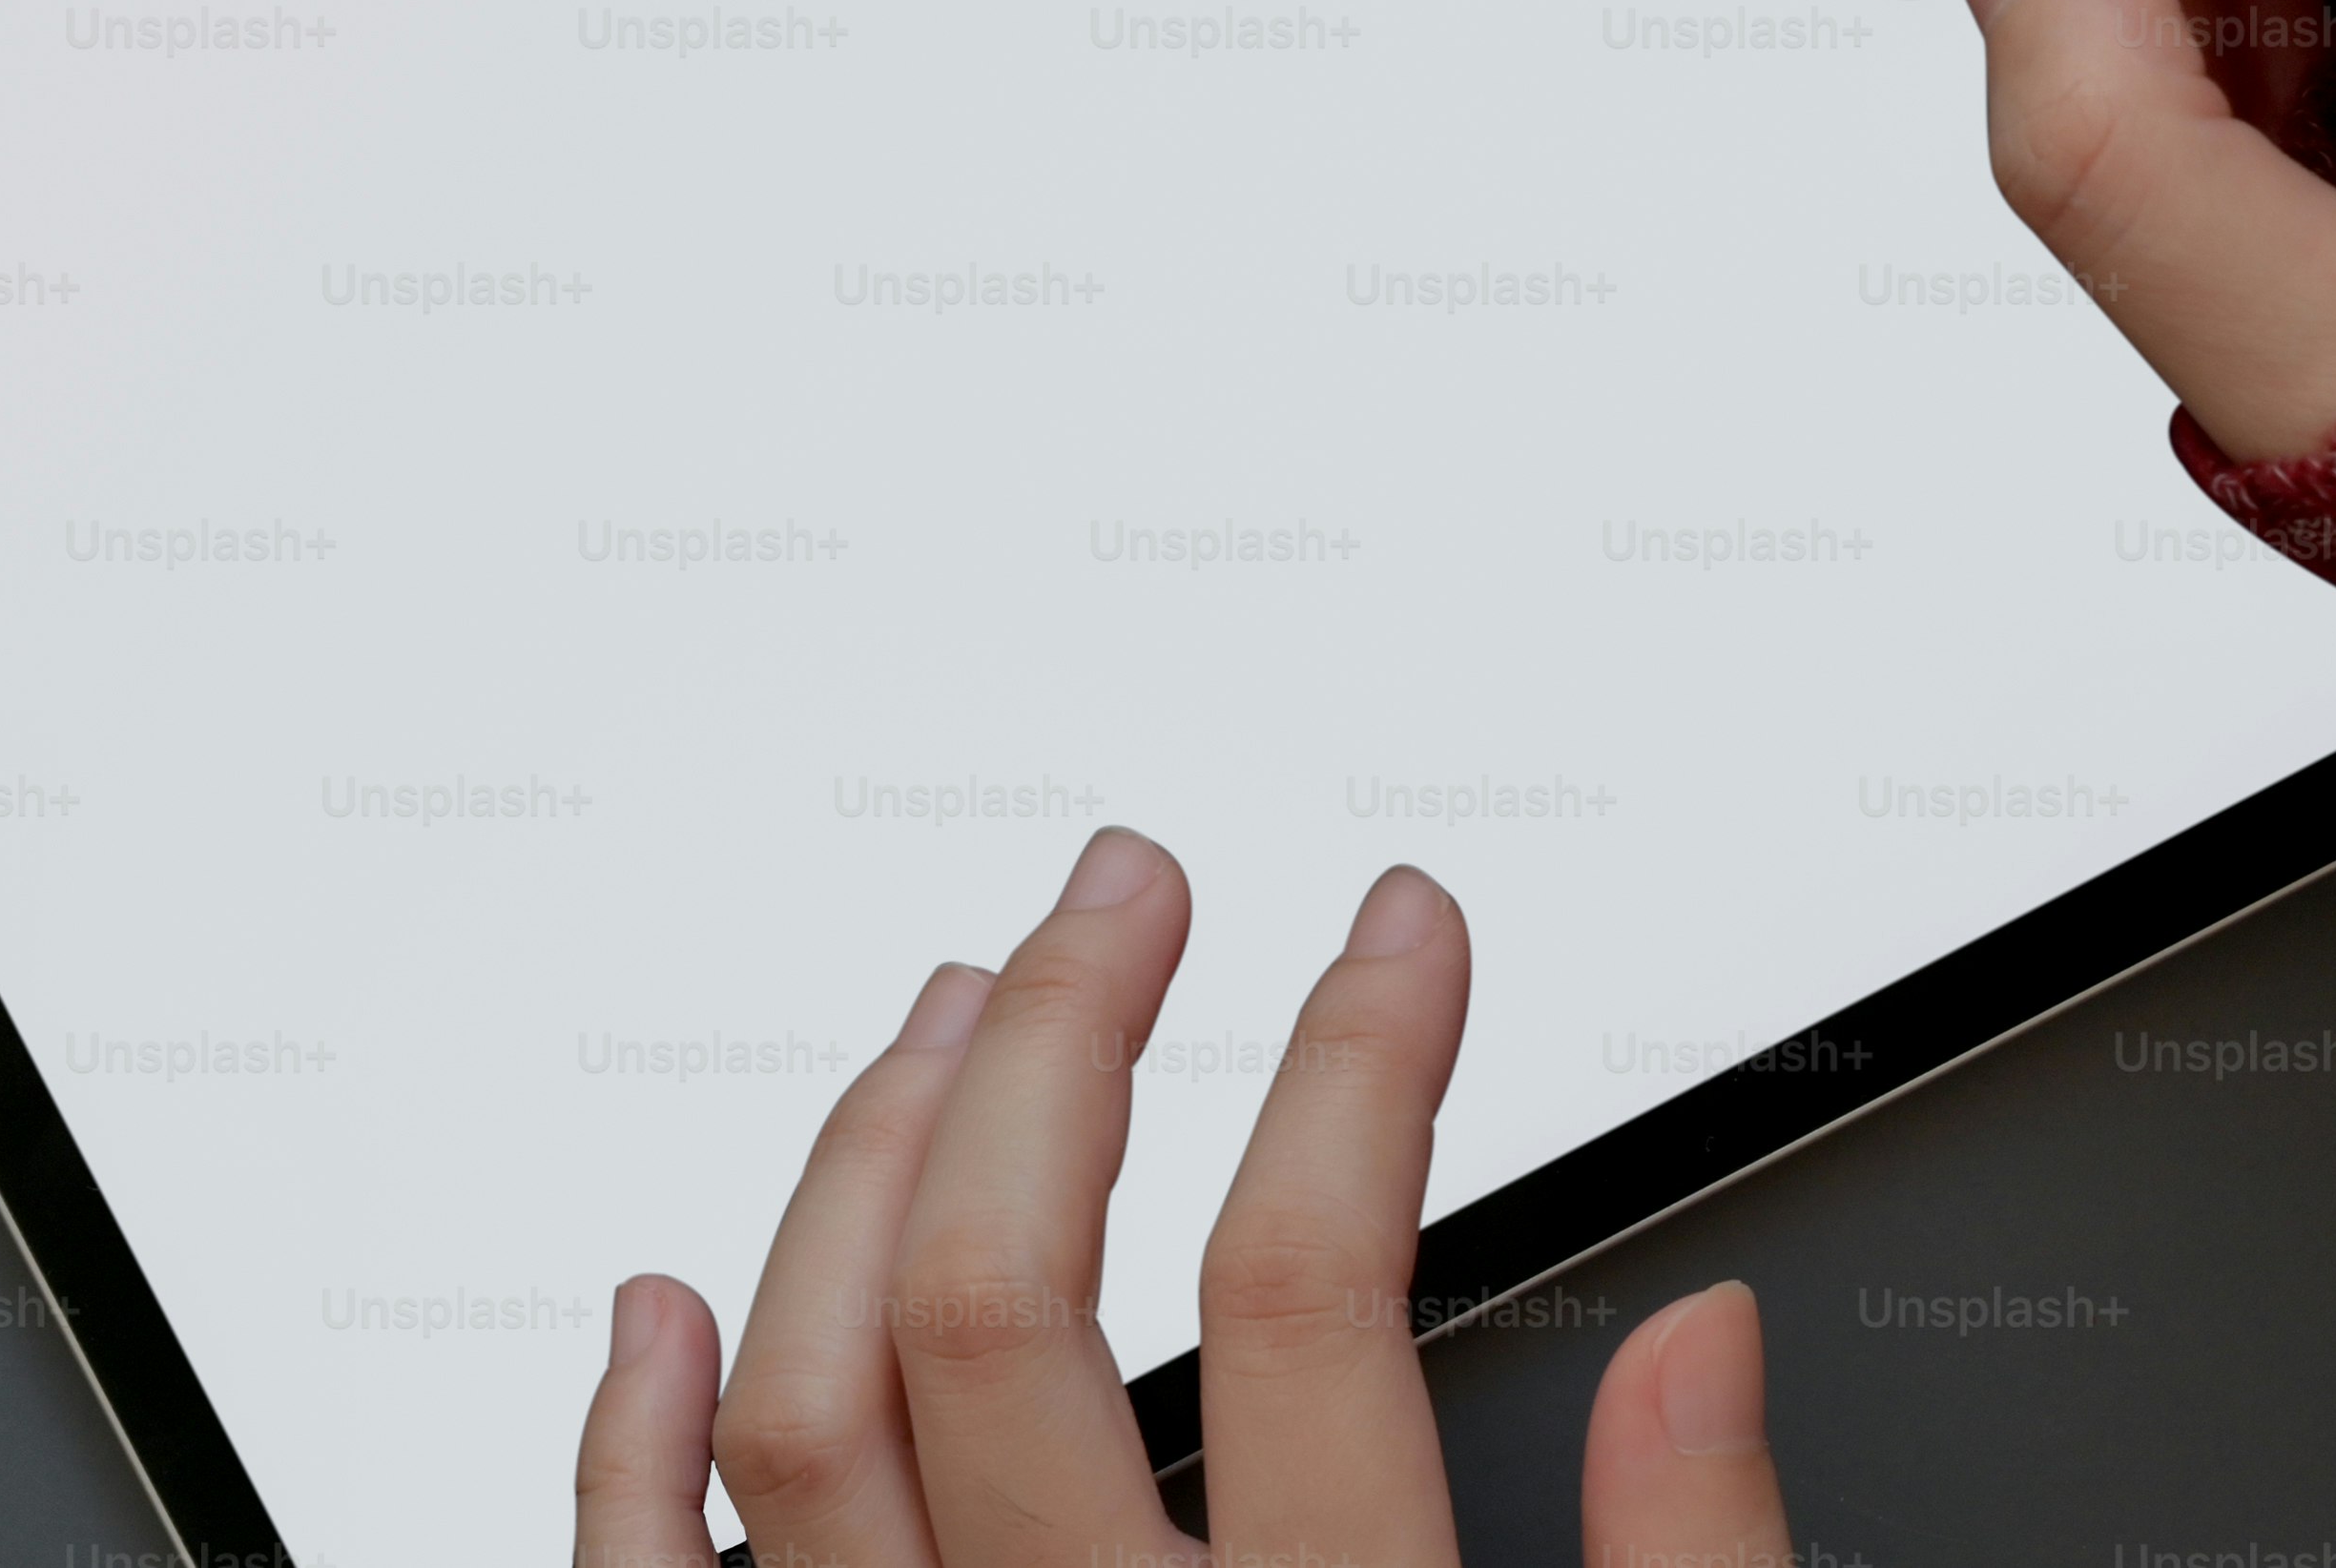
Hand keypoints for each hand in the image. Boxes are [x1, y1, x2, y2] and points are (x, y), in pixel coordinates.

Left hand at [572, 829, 1793, 1567]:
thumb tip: (1705, 1346)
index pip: (1310, 1290)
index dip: (1361, 1062)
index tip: (1401, 925)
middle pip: (1003, 1296)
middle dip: (1061, 1037)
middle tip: (1129, 884)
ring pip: (806, 1409)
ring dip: (855, 1176)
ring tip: (947, 1018)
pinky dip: (630, 1450)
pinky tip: (657, 1306)